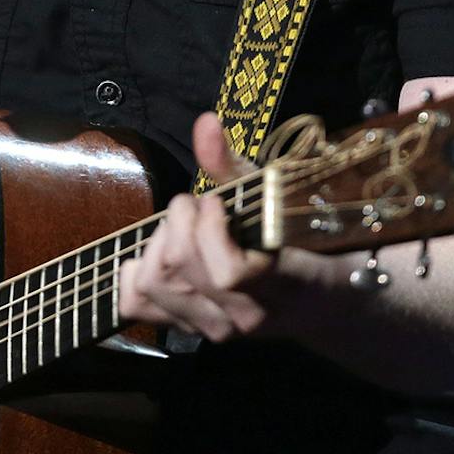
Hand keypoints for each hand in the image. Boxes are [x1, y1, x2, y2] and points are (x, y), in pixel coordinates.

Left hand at [116, 112, 293, 342]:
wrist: (318, 303)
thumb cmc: (301, 243)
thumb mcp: (277, 203)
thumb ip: (235, 167)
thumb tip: (205, 123)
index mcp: (274, 285)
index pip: (227, 274)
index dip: (210, 227)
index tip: (217, 201)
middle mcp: (240, 317)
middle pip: (175, 268)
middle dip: (177, 221)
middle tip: (195, 207)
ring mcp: (212, 330)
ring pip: (151, 284)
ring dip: (156, 243)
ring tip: (181, 229)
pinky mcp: (188, 331)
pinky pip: (135, 304)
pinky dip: (136, 272)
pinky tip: (158, 253)